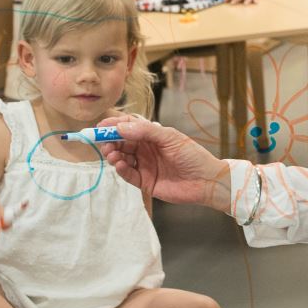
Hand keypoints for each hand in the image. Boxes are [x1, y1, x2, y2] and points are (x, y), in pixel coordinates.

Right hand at [99, 116, 229, 209]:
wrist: (206, 181)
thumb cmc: (192, 156)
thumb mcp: (170, 138)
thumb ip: (145, 131)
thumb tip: (121, 127)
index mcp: (152, 135)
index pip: (128, 127)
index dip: (114, 125)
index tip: (101, 126)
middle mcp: (146, 149)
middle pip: (122, 143)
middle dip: (110, 141)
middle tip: (103, 143)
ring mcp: (144, 165)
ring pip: (122, 158)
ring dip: (113, 155)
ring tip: (111, 155)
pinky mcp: (145, 182)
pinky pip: (128, 174)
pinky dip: (121, 169)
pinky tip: (119, 165)